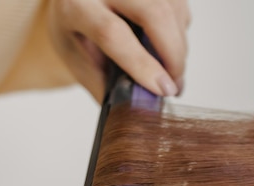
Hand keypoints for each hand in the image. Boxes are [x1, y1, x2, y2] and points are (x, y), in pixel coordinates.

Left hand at [47, 0, 189, 100]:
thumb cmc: (74, 28)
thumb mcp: (76, 57)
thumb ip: (103, 83)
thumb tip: (139, 107)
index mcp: (76, 6)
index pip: (112, 33)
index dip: (141, 64)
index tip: (162, 90)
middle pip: (154, 13)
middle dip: (173, 55)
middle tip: (174, 85)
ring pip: (172, 9)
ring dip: (179, 45)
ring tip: (170, 70)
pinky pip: (179, 5)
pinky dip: (180, 30)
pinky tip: (166, 45)